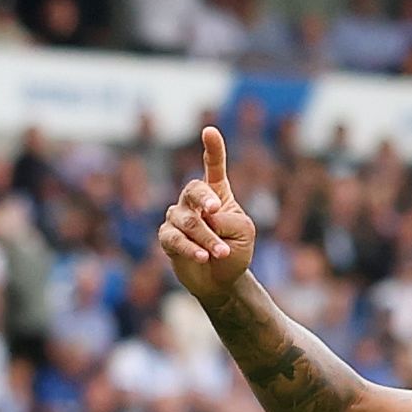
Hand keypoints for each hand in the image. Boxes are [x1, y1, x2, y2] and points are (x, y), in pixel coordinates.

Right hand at [155, 126, 255, 308]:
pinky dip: (190, 247)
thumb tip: (206, 218)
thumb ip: (228, 219)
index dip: (212, 149)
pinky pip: (174, 238)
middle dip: (203, 198)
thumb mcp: (244, 232)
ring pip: (187, 221)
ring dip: (206, 237)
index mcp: (217, 193)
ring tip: (221, 253)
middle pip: (194, 190)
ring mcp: (179, 219)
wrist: (222, 281)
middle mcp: (194, 202)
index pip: (213, 166)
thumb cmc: (235, 251)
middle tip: (215, 209)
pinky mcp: (168, 238)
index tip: (209, 131)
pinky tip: (202, 256)